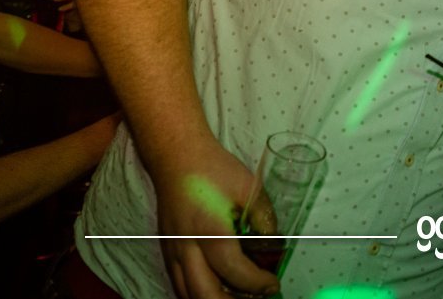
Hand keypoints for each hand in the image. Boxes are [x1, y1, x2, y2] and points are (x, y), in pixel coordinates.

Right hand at [152, 139, 279, 298]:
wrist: (177, 157)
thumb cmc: (214, 169)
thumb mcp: (249, 188)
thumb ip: (264, 218)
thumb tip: (276, 244)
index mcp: (211, 230)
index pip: (234, 271)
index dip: (257, 284)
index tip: (273, 284)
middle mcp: (187, 246)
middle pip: (206, 294)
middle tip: (257, 296)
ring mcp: (173, 251)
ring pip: (188, 294)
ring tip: (240, 295)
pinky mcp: (166, 251)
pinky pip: (179, 284)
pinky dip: (198, 293)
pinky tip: (218, 288)